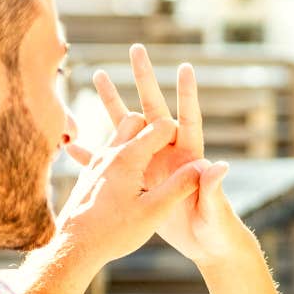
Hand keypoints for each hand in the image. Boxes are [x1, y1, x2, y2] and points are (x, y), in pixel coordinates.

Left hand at [54, 110, 204, 264]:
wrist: (73, 248)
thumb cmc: (115, 232)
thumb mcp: (155, 211)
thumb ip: (180, 185)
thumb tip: (204, 166)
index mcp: (129, 157)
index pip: (161, 127)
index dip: (177, 134)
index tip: (184, 148)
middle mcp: (110, 153)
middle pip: (135, 120)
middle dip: (154, 128)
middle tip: (168, 146)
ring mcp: (96, 164)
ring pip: (118, 135)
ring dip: (136, 139)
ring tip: (149, 154)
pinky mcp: (89, 176)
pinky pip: (106, 154)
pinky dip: (120, 155)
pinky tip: (121, 167)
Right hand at [87, 45, 255, 265]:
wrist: (205, 245)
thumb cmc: (217, 229)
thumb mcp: (214, 211)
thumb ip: (213, 189)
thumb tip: (221, 166)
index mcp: (191, 155)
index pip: (189, 118)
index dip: (188, 94)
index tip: (185, 66)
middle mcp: (170, 152)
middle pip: (154, 110)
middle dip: (145, 80)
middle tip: (136, 49)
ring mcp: (152, 164)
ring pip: (128, 127)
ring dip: (112, 103)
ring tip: (99, 74)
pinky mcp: (139, 180)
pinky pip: (109, 163)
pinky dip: (92, 153)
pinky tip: (72, 141)